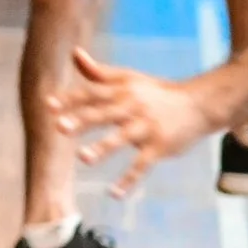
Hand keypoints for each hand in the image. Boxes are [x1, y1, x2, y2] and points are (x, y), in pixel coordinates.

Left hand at [49, 47, 214, 195]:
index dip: (70, 99)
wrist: (199, 104)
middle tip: (59, 127)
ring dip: (103, 147)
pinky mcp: (160, 146)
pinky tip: (113, 193)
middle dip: (82, 120)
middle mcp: (133, 107)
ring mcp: (147, 127)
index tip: (48, 105)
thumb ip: (99, 72)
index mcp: (122, 91)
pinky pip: (142, 164)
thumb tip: (75, 53)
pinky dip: (129, 179)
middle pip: (104, 113)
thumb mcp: (129, 79)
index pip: (92, 93)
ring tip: (83, 158)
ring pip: (122, 138)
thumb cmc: (157, 92)